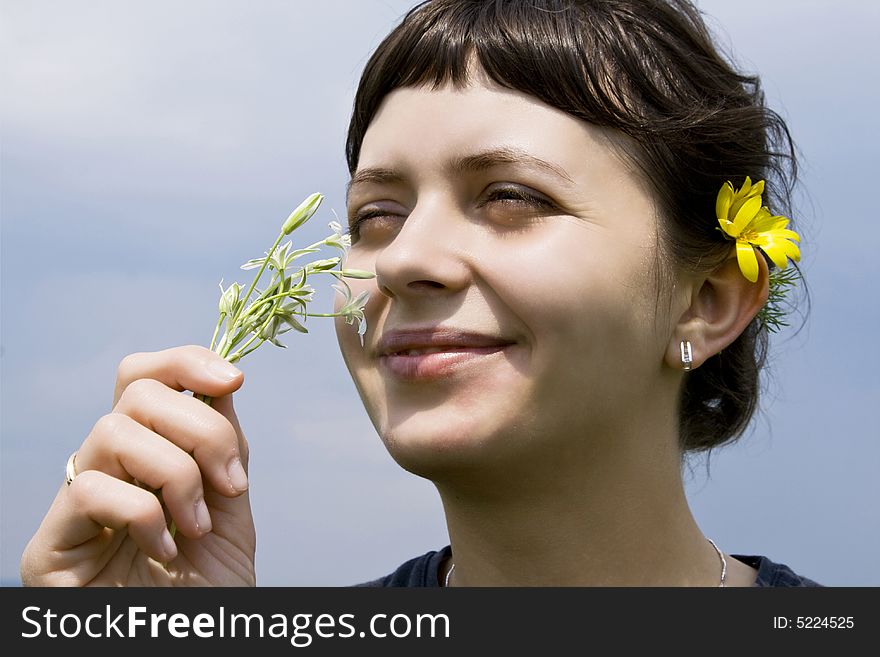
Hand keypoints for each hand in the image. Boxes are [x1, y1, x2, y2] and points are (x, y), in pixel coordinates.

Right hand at [20, 346, 255, 585]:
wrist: (187, 648)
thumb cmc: (207, 586)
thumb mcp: (231, 503)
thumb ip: (225, 444)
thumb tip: (222, 384)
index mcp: (150, 451)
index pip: (146, 376)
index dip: (185, 362)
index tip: (234, 380)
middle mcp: (109, 467)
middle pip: (137, 392)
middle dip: (201, 428)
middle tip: (231, 484)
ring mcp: (78, 501)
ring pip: (115, 430)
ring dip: (177, 475)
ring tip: (197, 526)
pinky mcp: (52, 541)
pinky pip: (91, 488)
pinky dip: (143, 513)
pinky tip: (164, 549)